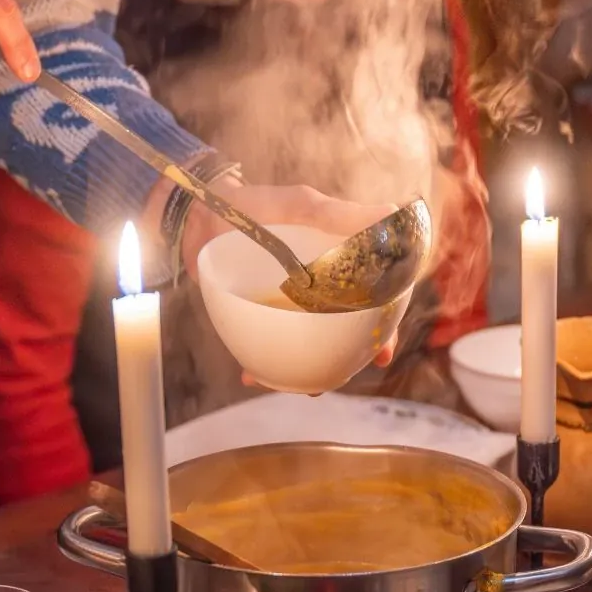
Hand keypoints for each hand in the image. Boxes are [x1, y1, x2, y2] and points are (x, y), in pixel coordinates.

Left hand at [178, 179, 400, 372]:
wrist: (200, 214)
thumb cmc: (256, 204)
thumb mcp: (300, 206)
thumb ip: (340, 214)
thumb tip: (391, 211)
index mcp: (337, 266)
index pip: (371, 302)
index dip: (382, 328)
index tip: (382, 352)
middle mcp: (316, 290)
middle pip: (341, 333)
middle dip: (342, 362)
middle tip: (332, 381)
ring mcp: (286, 306)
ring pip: (305, 346)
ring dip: (304, 372)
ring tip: (300, 387)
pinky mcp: (255, 315)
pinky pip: (264, 344)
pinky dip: (261, 364)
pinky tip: (252, 375)